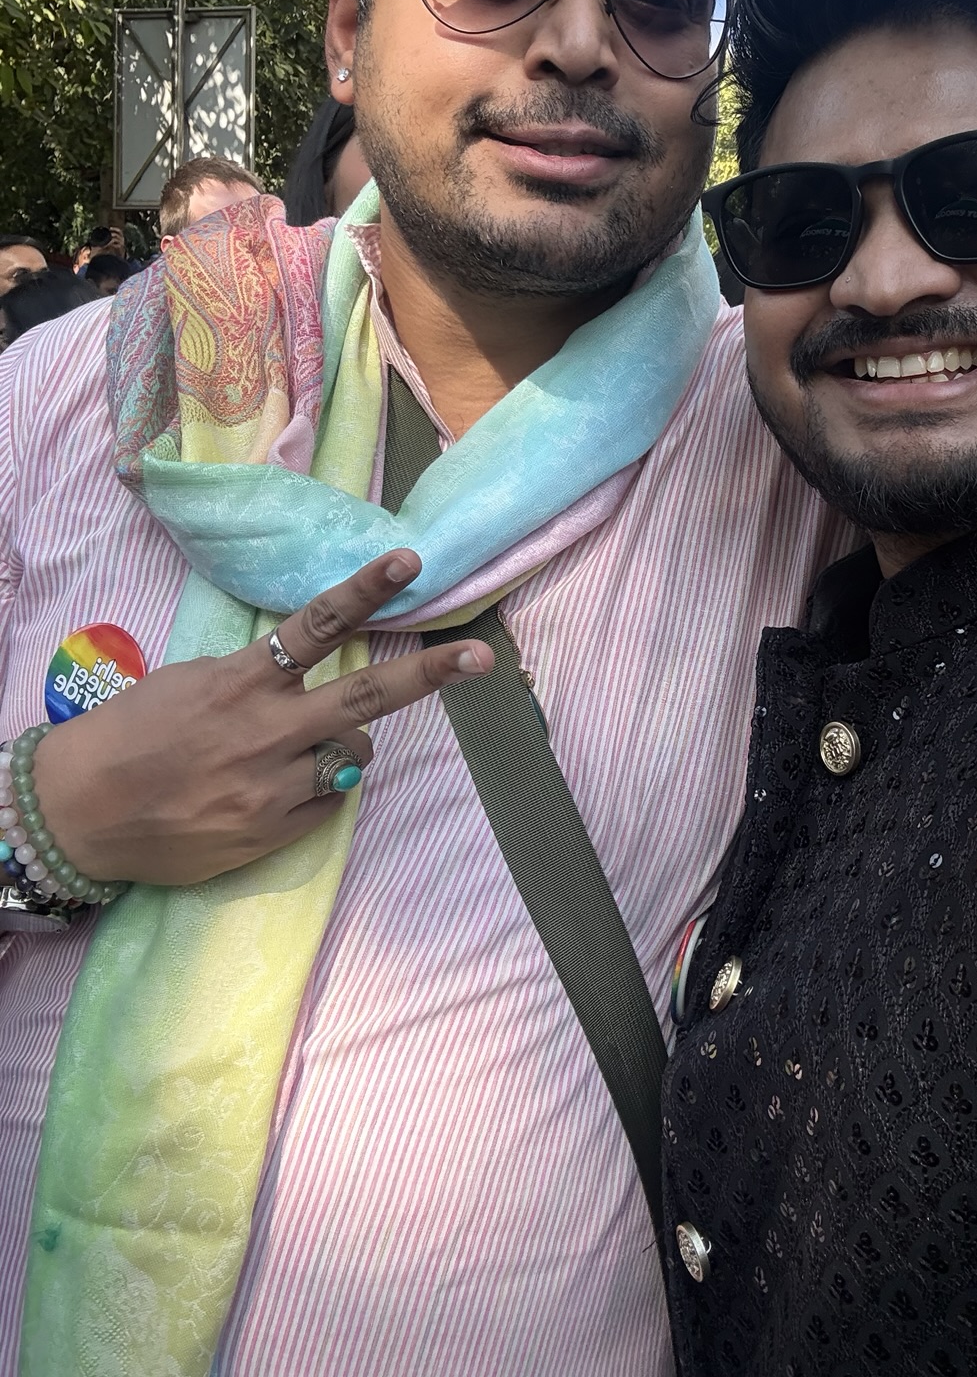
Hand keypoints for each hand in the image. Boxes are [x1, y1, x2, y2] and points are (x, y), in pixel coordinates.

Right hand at [30, 550, 490, 886]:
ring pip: (355, 757)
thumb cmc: (134, 734)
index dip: (365, 590)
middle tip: (479, 657)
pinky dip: (319, 789)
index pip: (316, 625)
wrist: (81, 813)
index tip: (408, 561)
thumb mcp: (191, 683)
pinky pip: (328, 803)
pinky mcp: (271, 833)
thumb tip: (307, 673)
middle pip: (366, 698)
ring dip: (347, 747)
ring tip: (305, 747)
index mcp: (241, 682)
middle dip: (428, 673)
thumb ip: (255, 676)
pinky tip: (280, 787)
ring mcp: (272, 787)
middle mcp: (265, 732)